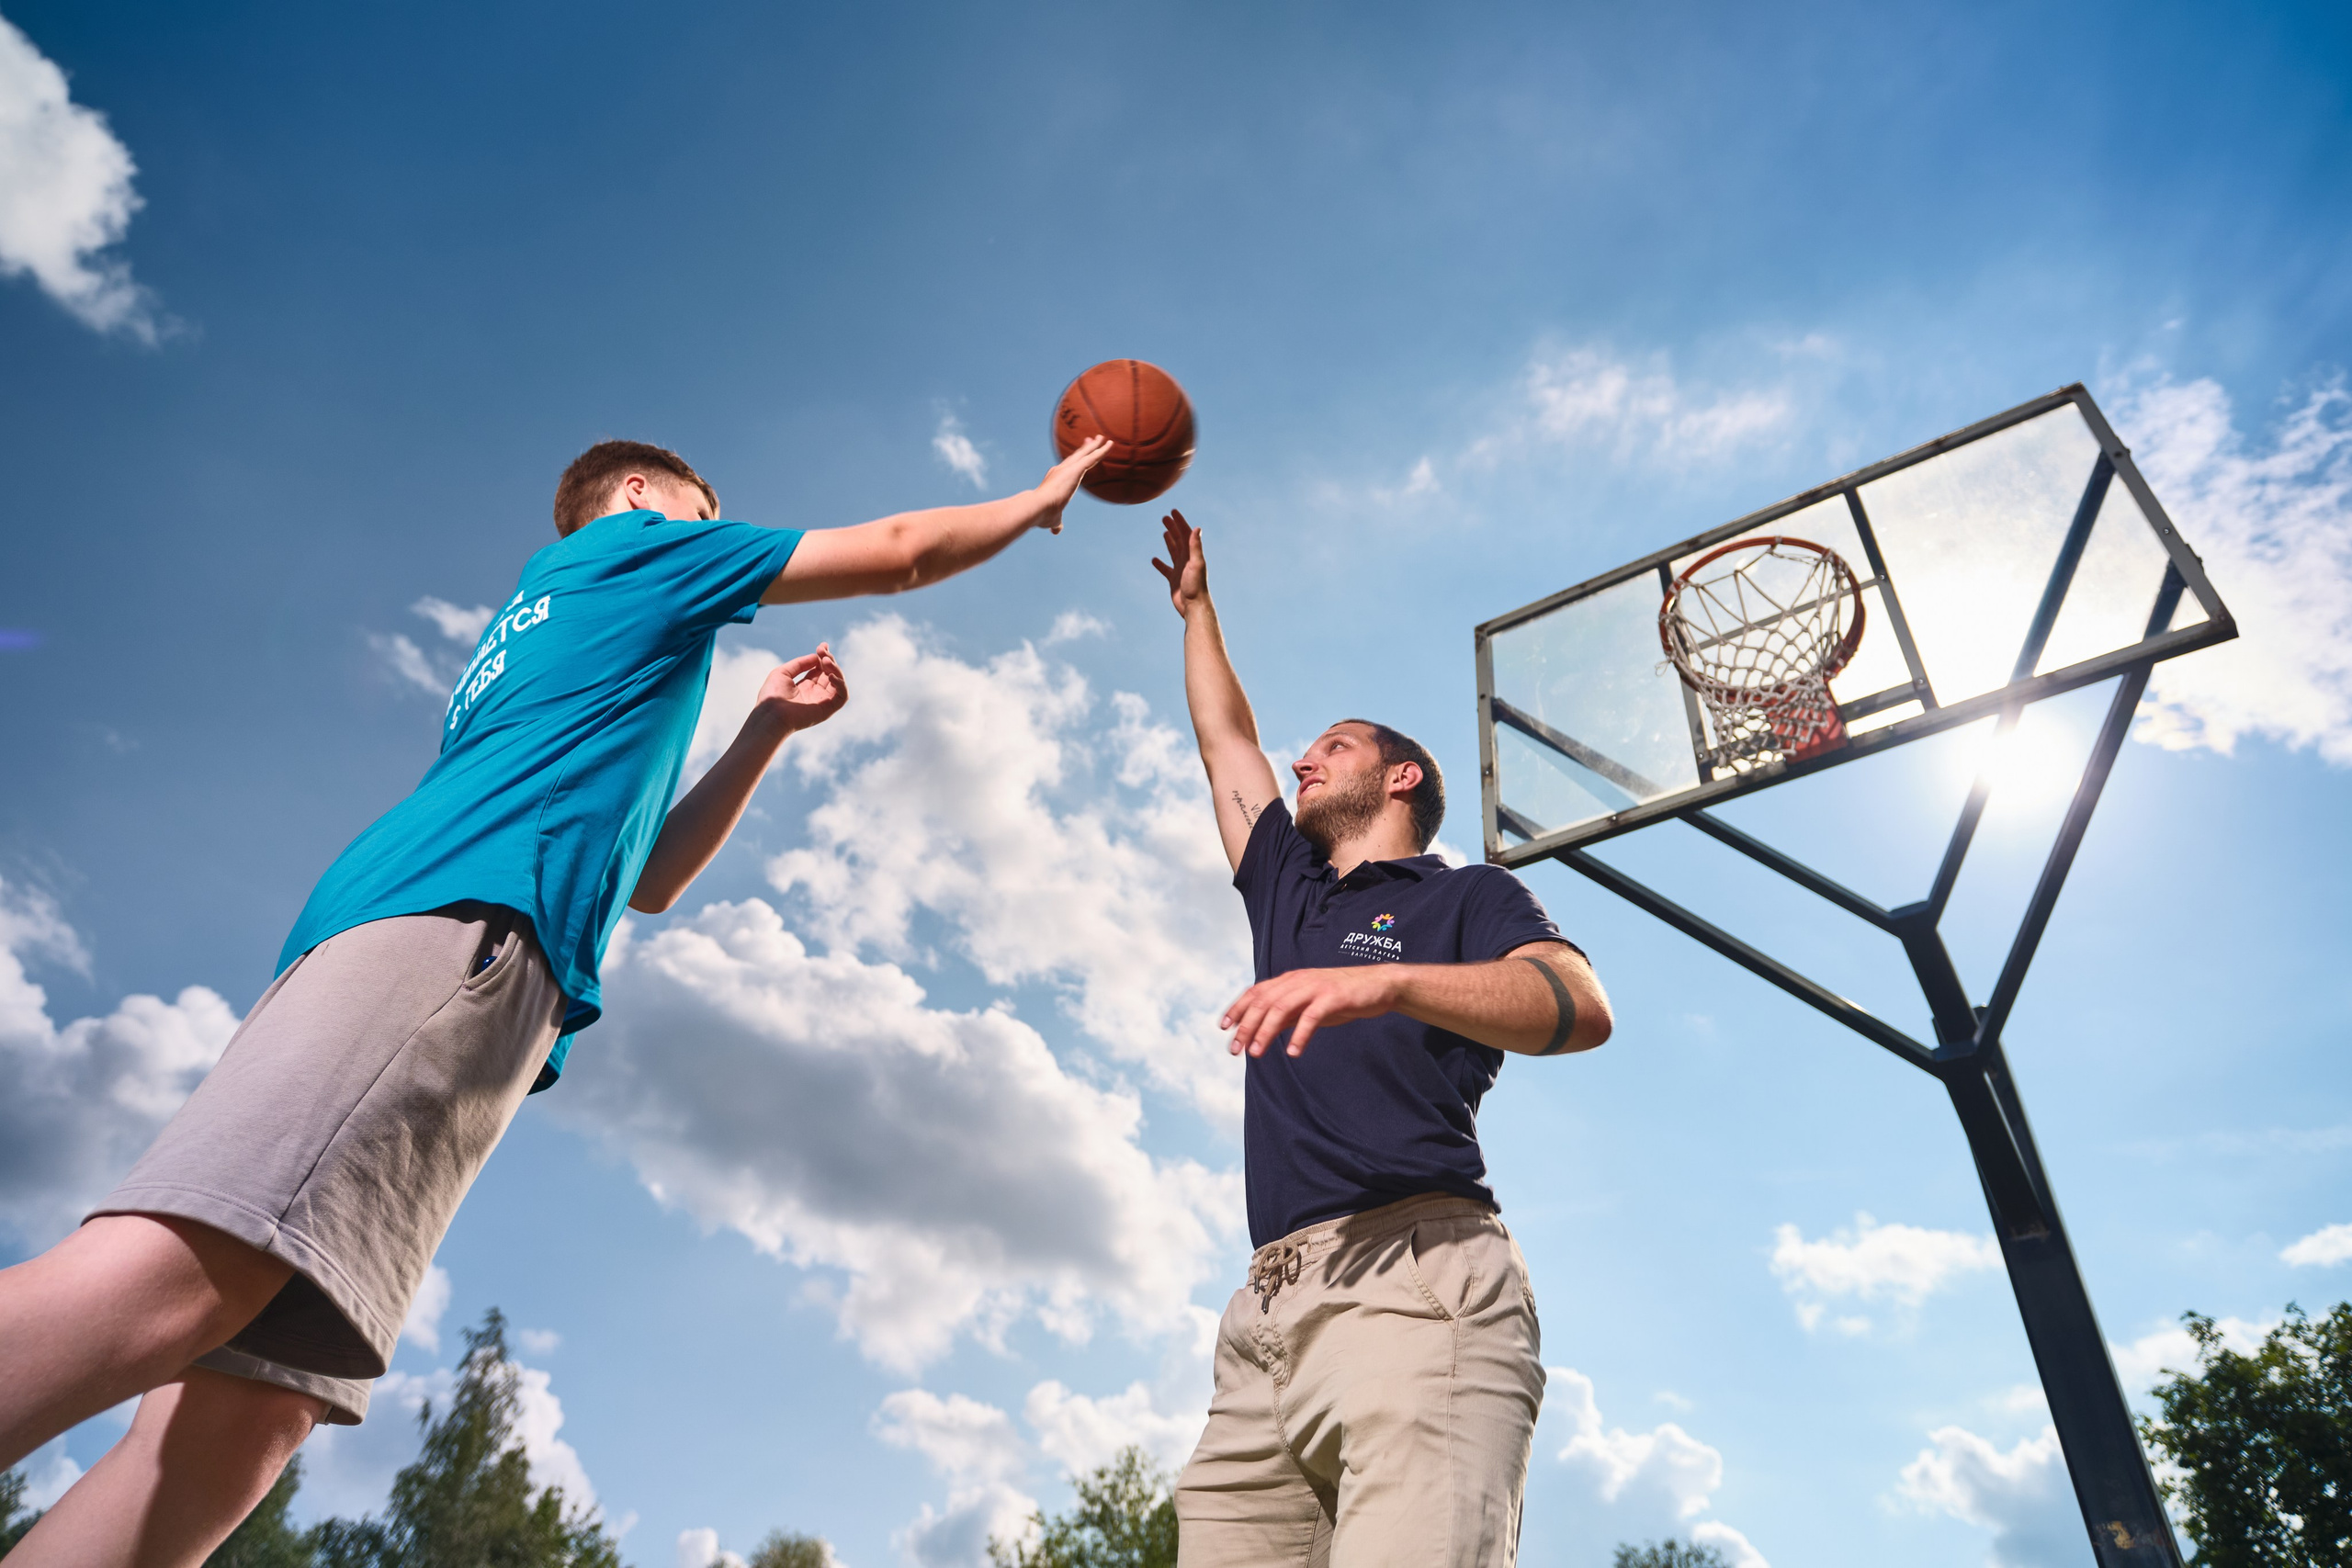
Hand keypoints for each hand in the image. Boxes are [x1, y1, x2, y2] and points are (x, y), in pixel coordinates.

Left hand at [754, 643, 847, 731]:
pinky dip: (841, 684)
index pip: (820, 670)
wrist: (770, 715)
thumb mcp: (783, 672)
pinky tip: (831, 675)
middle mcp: (815, 694)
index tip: (822, 646)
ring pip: (838, 682)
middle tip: (822, 651)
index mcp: (805, 687)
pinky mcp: (827, 710)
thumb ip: (800, 664)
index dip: (823, 657)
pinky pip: (842, 696)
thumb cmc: (772, 696)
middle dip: (829, 660)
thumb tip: (816, 657)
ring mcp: (822, 702)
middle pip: (830, 673)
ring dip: (835, 669)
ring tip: (825, 661)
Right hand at [1032, 435, 1113, 533]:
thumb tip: (1056, 531)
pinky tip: (1110, 445)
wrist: (1037, 507)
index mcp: (1055, 480)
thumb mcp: (1053, 519)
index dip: (1075, 462)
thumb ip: (1057, 523)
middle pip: (1076, 457)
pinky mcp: (1076, 469)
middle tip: (1091, 439)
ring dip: (1095, 445)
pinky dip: (1101, 450)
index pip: (1068, 469)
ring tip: (1103, 438)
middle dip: (1084, 448)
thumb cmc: (1042, 514)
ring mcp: (1068, 469)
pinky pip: (1092, 457)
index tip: (1080, 456)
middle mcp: (1061, 470)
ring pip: (1085, 454)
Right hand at [1150, 510, 1208, 617]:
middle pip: (1179, 540)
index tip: (1172, 511)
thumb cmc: (1196, 586)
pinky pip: (1165, 569)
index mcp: (1192, 554)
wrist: (1194, 606)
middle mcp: (1187, 560)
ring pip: (1173, 551)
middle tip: (1165, 518)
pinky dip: (1160, 564)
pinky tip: (1154, 560)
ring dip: (1169, 541)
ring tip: (1164, 532)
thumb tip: (1197, 528)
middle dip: (1173, 528)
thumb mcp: (1196, 563)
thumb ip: (1196, 546)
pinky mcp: (1174, 579)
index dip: (1180, 522)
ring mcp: (1180, 569)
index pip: (1185, 534)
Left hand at [1220, 965, 1400, 1057]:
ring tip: (1256, 1053)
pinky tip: (1293, 1052)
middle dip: (1246, 1026)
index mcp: (1290, 980)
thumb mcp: (1308, 1005)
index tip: (1223, 1027)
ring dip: (1265, 1032)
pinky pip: (1311, 1017)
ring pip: (1281, 1008)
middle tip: (1235, 1049)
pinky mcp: (1333, 997)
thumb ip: (1287, 1014)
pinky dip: (1300, 1035)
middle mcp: (1298, 981)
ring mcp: (1315, 987)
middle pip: (1263, 1002)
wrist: (1378, 986)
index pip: (1256, 992)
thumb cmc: (1341, 997)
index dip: (1237, 1008)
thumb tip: (1262, 1029)